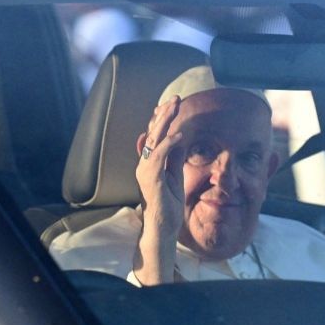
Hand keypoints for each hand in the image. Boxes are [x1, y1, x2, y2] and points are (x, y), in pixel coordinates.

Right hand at [133, 96, 184, 283]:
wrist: (161, 226)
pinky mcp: (151, 178)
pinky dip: (169, 144)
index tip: (172, 104)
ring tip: (175, 107)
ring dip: (165, 122)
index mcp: (149, 162)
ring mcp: (145, 170)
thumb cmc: (167, 203)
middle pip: (153, 132)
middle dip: (164, 114)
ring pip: (154, 140)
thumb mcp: (175, 175)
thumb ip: (175, 158)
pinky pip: (159, 156)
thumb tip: (180, 139)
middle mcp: (144, 163)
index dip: (161, 118)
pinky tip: (179, 135)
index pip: (154, 135)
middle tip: (176, 98)